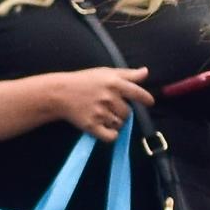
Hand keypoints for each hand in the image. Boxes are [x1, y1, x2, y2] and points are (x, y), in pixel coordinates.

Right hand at [32, 66, 149, 139]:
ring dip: (114, 122)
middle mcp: (109, 98)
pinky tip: (105, 128)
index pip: (137, 93)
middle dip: (122, 112)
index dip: (146, 99)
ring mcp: (100, 112)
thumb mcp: (106, 72)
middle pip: (128, 113)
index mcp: (114, 83)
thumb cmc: (85, 81)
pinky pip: (111, 136)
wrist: (60, 93)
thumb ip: (128, 74)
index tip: (149, 102)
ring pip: (119, 124)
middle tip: (110, 107)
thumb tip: (146, 72)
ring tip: (103, 115)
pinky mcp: (92, 125)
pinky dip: (111, 134)